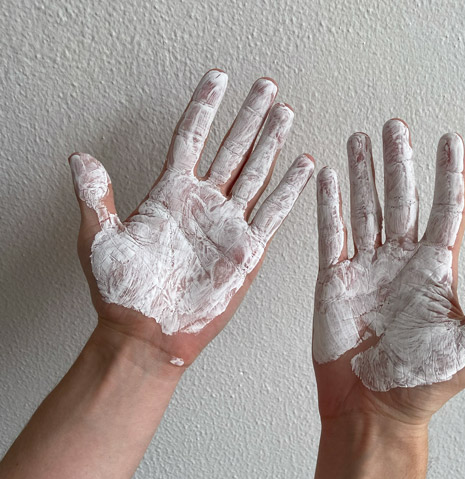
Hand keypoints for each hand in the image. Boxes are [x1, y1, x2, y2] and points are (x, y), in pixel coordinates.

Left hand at [69, 69, 313, 367]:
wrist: (149, 333)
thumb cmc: (122, 292)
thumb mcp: (99, 239)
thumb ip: (94, 196)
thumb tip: (81, 157)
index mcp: (169, 194)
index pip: (191, 137)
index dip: (205, 107)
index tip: (218, 78)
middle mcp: (203, 203)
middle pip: (232, 147)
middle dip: (249, 115)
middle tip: (265, 86)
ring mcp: (227, 224)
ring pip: (256, 172)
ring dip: (272, 141)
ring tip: (285, 112)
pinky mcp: (247, 250)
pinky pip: (274, 212)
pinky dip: (290, 188)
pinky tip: (303, 164)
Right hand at [313, 119, 464, 427]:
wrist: (371, 408)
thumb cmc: (423, 383)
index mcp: (436, 272)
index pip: (447, 211)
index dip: (449, 175)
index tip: (450, 140)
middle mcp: (401, 261)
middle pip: (402, 199)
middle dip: (398, 161)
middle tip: (395, 125)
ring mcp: (366, 267)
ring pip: (365, 208)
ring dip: (363, 173)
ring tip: (360, 140)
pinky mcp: (334, 278)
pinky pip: (331, 234)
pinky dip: (329, 205)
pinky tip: (329, 177)